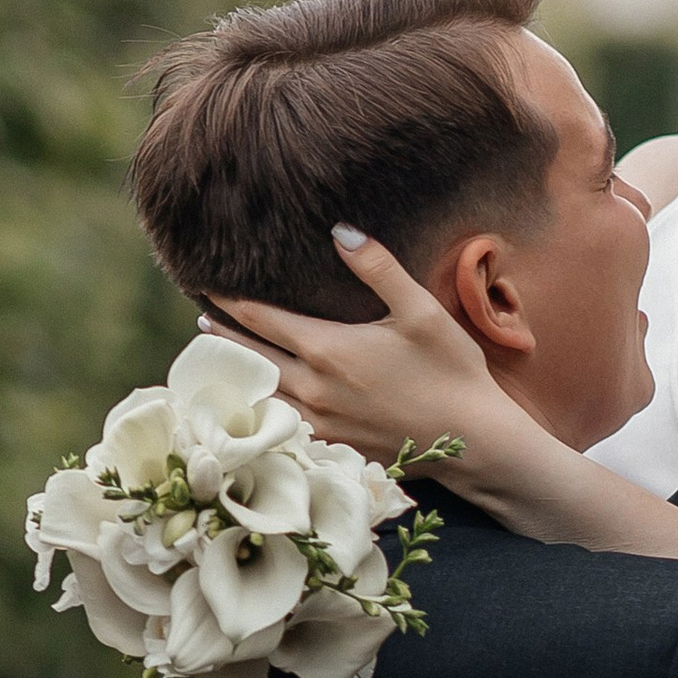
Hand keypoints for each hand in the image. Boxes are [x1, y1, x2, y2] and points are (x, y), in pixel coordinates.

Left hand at [206, 232, 499, 469]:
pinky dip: (260, 410)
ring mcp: (320, 423)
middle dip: (224, 337)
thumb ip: (378, 268)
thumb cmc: (452, 371)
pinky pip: (280, 426)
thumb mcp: (421, 310)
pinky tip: (258, 406)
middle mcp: (314, 389)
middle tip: (202, 320)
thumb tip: (340, 229)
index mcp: (329, 350)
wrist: (474, 443)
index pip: (261, 320)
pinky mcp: (333, 447)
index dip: (230, 301)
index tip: (206, 286)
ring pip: (261, 395)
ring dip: (238, 375)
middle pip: (251, 358)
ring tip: (220, 362)